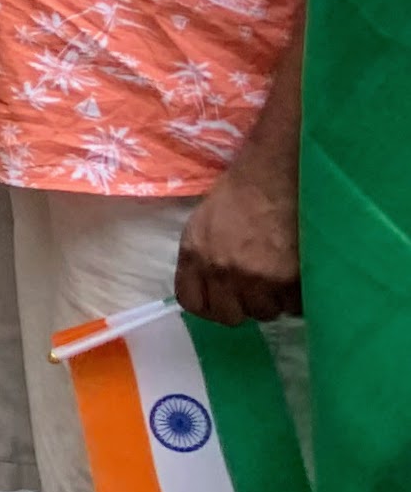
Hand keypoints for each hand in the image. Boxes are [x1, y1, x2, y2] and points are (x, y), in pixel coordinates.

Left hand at [176, 129, 302, 324]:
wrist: (277, 175)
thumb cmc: (240, 192)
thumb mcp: (204, 223)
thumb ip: (203, 257)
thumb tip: (210, 286)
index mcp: (195, 255)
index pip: (192, 303)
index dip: (210, 306)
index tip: (225, 301)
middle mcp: (221, 271)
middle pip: (231, 316)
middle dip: (245, 306)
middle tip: (259, 289)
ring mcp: (256, 278)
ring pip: (267, 312)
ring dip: (275, 300)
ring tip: (282, 275)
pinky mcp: (289, 279)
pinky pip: (295, 305)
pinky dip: (299, 295)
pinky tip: (299, 273)